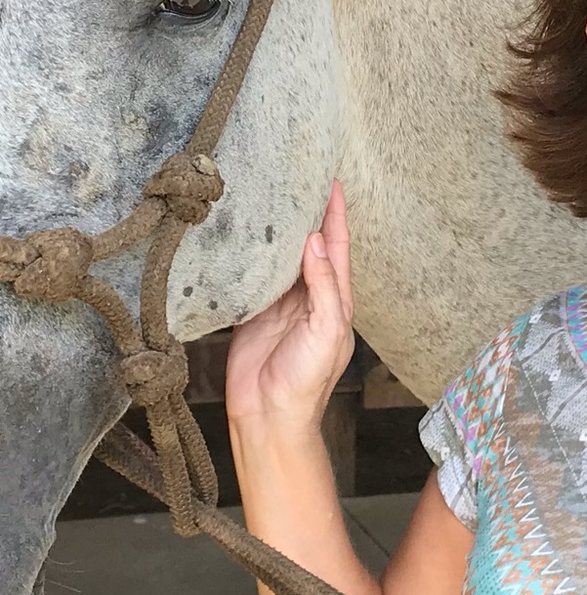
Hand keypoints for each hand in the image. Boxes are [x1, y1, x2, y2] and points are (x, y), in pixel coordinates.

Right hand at [226, 179, 354, 433]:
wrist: (269, 417)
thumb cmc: (307, 380)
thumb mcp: (327, 330)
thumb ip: (325, 286)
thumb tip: (315, 241)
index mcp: (335, 295)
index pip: (337, 243)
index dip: (335, 213)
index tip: (331, 181)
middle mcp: (308, 292)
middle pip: (309, 243)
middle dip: (307, 212)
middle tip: (298, 176)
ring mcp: (280, 300)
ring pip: (281, 255)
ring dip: (278, 228)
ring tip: (269, 194)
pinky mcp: (252, 310)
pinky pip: (253, 274)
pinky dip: (251, 254)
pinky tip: (243, 233)